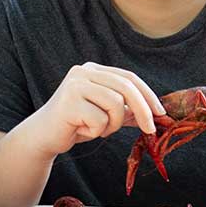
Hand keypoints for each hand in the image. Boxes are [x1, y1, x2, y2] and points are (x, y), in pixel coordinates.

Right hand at [22, 63, 164, 158]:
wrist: (44, 136)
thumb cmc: (76, 124)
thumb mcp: (105, 114)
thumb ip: (125, 110)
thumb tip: (154, 113)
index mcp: (93, 70)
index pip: (128, 78)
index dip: (148, 95)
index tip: (161, 113)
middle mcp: (84, 72)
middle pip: (126, 87)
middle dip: (143, 110)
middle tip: (151, 130)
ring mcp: (75, 85)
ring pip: (115, 105)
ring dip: (111, 125)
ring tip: (95, 129)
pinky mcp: (69, 102)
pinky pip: (99, 120)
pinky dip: (96, 131)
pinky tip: (80, 130)